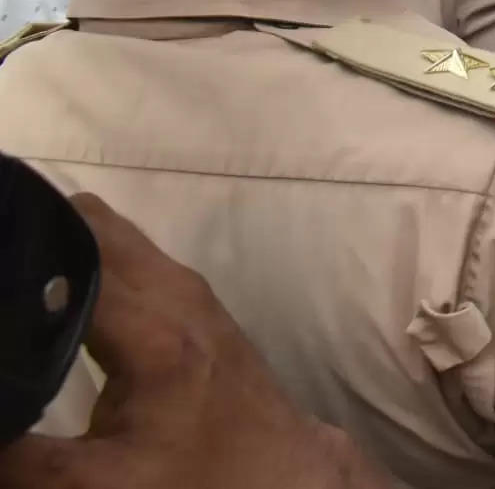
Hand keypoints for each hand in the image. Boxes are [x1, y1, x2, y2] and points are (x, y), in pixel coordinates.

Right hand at [0, 195, 390, 488]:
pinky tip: (50, 290)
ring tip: (11, 278)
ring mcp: (187, 286)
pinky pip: (127, 253)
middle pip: (90, 223)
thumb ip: (19, 455)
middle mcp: (173, 289)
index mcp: (151, 329)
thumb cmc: (194, 477)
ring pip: (110, 232)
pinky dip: (87, 257)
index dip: (19, 258)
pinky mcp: (191, 296)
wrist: (278, 470)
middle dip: (36, 235)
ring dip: (60, 243)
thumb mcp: (95, 484)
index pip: (69, 256)